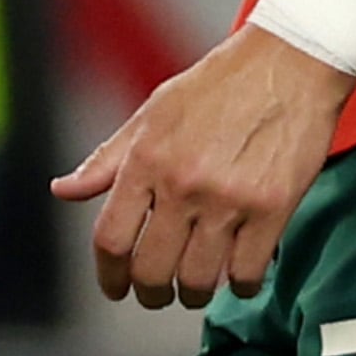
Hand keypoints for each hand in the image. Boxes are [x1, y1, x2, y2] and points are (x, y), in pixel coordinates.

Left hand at [51, 25, 351, 307]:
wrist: (291, 61)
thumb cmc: (223, 83)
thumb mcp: (154, 112)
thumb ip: (108, 159)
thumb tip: (65, 190)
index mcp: (148, 159)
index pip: (111, 239)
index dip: (108, 275)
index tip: (115, 287)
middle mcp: (183, 183)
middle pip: (151, 271)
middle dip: (150, 294)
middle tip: (157, 294)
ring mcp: (229, 199)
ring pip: (198, 281)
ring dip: (193, 294)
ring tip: (196, 286)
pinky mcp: (273, 209)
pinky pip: (247, 274)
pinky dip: (239, 285)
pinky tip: (237, 274)